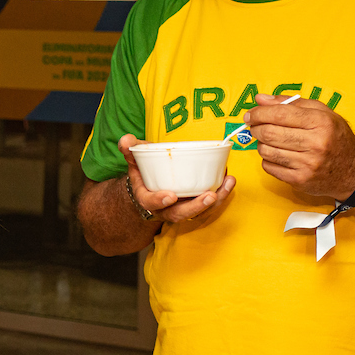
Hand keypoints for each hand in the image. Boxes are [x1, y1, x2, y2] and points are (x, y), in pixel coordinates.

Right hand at [117, 133, 235, 222]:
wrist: (150, 186)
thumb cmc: (143, 172)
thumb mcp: (134, 160)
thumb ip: (130, 149)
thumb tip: (126, 140)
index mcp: (147, 198)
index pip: (151, 203)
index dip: (160, 200)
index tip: (171, 195)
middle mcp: (164, 209)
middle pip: (179, 214)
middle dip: (196, 207)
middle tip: (210, 195)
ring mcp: (181, 209)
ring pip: (198, 212)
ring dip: (215, 201)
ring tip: (227, 184)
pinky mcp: (195, 205)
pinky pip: (209, 206)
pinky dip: (221, 195)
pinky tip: (229, 181)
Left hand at [244, 94, 354, 198]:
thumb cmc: (335, 137)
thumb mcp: (322, 113)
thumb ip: (290, 103)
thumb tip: (260, 99)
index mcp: (320, 122)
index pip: (278, 114)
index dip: (258, 113)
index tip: (250, 114)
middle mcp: (315, 143)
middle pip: (268, 133)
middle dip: (255, 128)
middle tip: (255, 126)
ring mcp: (307, 164)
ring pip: (265, 150)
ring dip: (261, 143)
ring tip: (269, 140)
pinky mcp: (300, 180)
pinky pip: (269, 167)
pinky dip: (268, 159)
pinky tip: (278, 154)